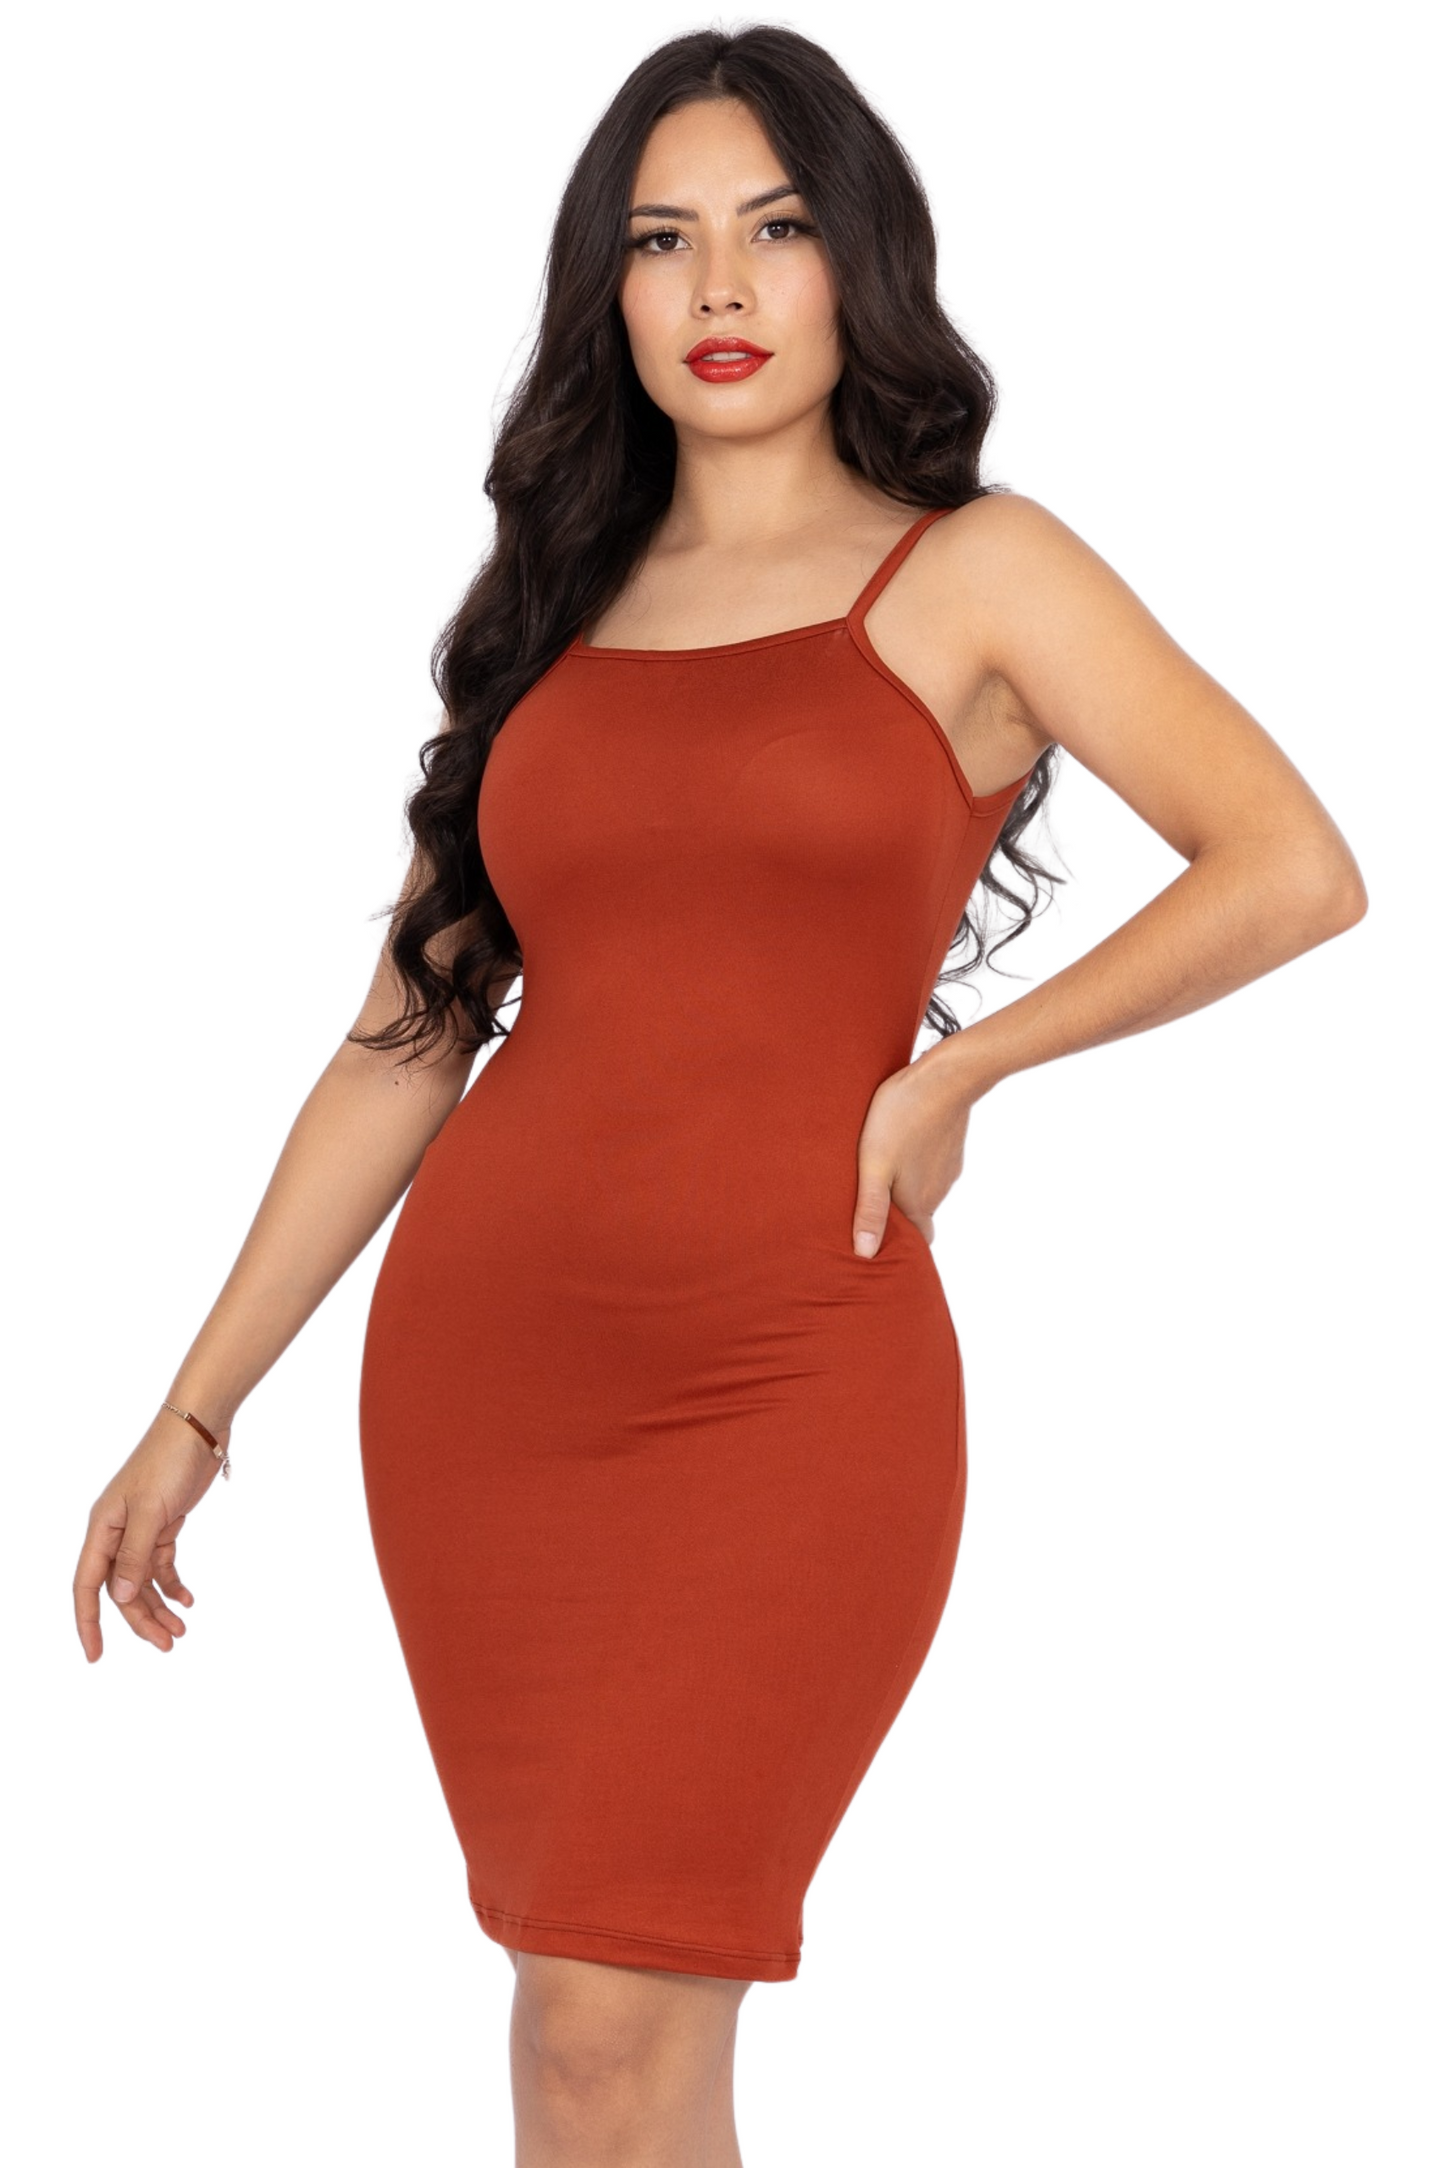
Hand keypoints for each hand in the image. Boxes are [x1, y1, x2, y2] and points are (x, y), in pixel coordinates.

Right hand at [73, 1410, 228, 1659]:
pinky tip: (187, 1600)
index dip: (89, 1621)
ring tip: (181, 1631)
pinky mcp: (164, 1523)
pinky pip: (161, 1563)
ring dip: (159, 1606)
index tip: (95, 1655)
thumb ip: (135, 1555)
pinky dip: (172, 1583)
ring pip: (142, 1580)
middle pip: (121, 1589)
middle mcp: (116, 1531)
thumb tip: (121, 1597)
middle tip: (169, 1644)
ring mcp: (140, 1528)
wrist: (198, 1427)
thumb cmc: (169, 1461)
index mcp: (103, 1528)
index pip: (87, 1585)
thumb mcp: (151, 1511)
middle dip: (140, 1620)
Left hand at [852, 1046, 977, 1256]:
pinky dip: (917, 1162)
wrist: (947, 1077)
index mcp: (920, 1203)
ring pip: (925, 1187)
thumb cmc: (902, 1119)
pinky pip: (931, 1164)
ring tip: (877, 1170)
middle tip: (868, 1203)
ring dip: (905, 1185)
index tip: (878, 1241)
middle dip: (897, 1215)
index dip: (900, 1245)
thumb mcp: (874, 1166)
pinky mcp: (950, 1145)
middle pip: (919, 1215)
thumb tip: (865, 1255)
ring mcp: (948, 1167)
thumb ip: (870, 1209)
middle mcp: (938, 1191)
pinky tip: (899, 1143)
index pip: (917, 1241)